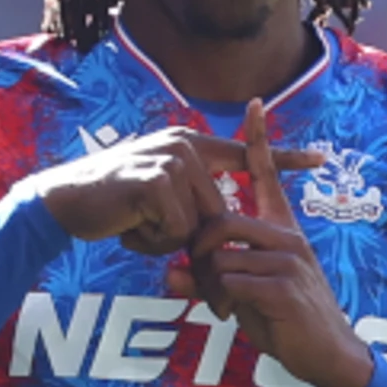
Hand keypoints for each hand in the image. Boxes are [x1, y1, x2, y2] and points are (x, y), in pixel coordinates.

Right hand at [26, 122, 321, 256]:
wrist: (64, 202)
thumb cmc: (113, 207)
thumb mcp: (159, 201)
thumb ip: (191, 206)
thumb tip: (221, 230)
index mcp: (191, 147)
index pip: (245, 153)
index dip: (284, 159)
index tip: (322, 159)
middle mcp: (185, 146)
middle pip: (218, 213)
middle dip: (190, 241)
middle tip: (148, 232)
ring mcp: (171, 159)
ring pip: (198, 227)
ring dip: (166, 240)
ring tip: (136, 222)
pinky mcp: (157, 179)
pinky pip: (176, 231)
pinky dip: (152, 240)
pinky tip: (130, 223)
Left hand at [176, 99, 375, 386]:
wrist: (327, 354)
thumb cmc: (287, 320)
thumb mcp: (244, 295)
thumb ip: (209, 280)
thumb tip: (168, 276)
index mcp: (282, 230)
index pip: (268, 175)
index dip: (259, 139)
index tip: (254, 104)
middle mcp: (287, 237)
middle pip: (221, 221)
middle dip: (196, 251)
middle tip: (196, 279)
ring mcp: (288, 260)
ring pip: (220, 256)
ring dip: (207, 284)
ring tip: (218, 304)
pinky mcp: (284, 287)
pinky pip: (231, 282)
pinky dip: (219, 301)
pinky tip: (231, 315)